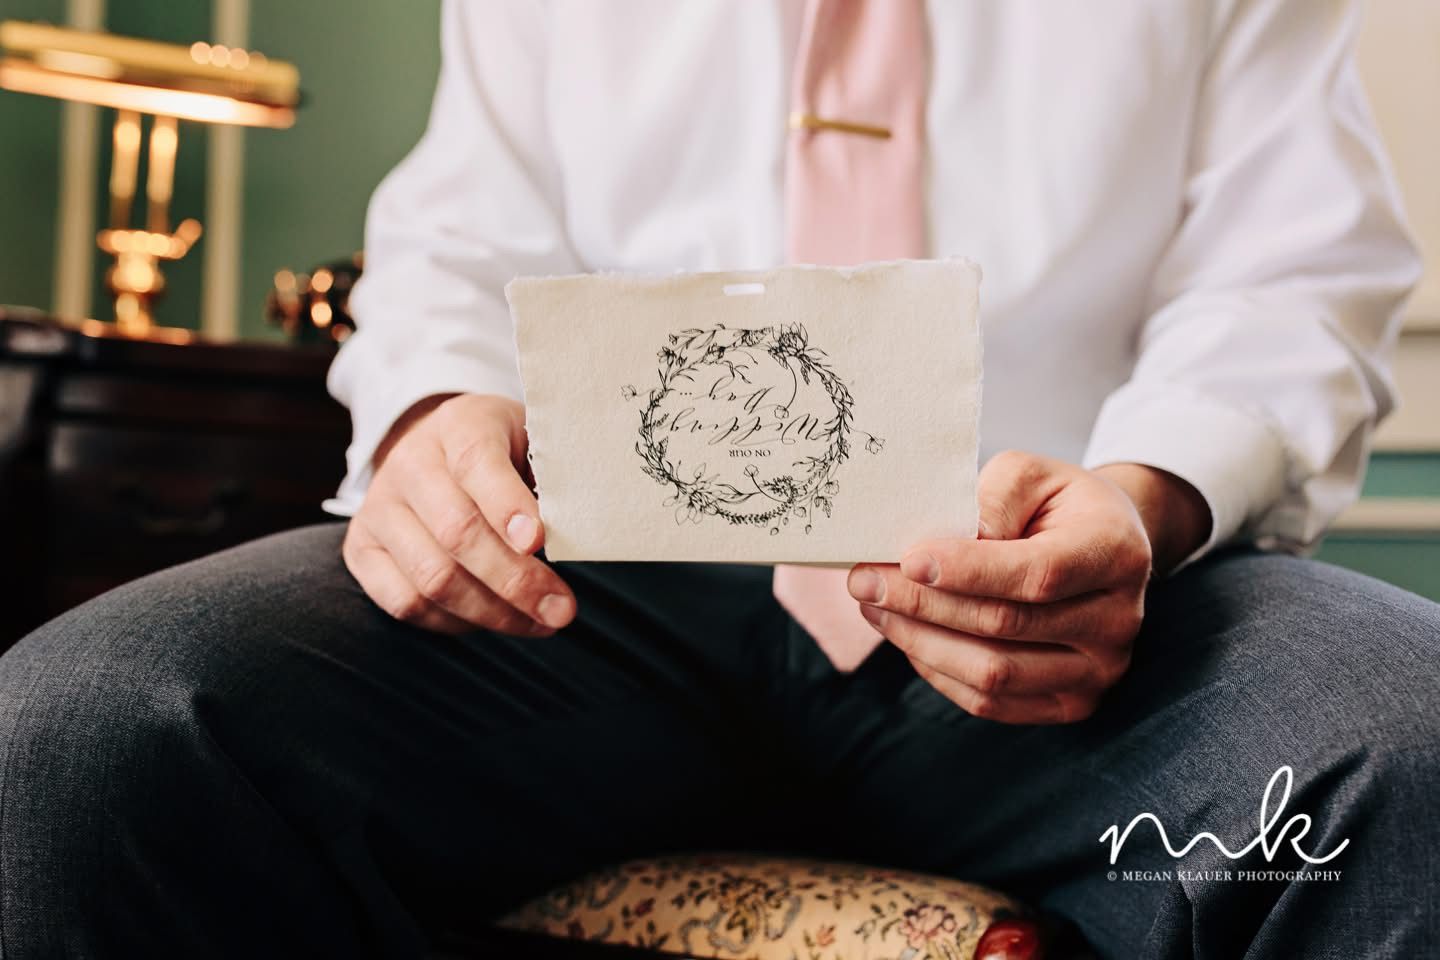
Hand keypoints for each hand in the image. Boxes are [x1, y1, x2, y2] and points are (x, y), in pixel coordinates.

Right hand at [343, 393, 576, 635]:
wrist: (436, 445)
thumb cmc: (502, 451)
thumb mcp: (532, 441)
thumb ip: (550, 480)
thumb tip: (574, 536)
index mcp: (459, 425)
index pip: (477, 463)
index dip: (508, 506)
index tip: (540, 542)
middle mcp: (409, 463)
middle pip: (457, 533)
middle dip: (516, 581)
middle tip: (563, 610)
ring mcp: (379, 508)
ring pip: (431, 577)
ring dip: (493, 613)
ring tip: (541, 622)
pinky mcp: (361, 550)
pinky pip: (405, 603)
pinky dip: (454, 623)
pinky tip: (493, 620)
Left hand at [847, 451, 1209, 723]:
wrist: (1106, 548)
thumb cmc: (1059, 505)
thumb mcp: (1031, 475)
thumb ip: (990, 501)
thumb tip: (940, 549)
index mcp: (1113, 553)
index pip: (1037, 573)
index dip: (968, 571)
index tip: (907, 559)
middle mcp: (1117, 620)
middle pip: (1004, 626)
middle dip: (923, 604)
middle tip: (863, 581)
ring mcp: (1098, 671)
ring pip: (993, 674)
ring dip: (920, 642)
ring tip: (873, 608)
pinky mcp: (1071, 702)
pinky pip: (992, 702)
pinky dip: (938, 671)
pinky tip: (906, 637)